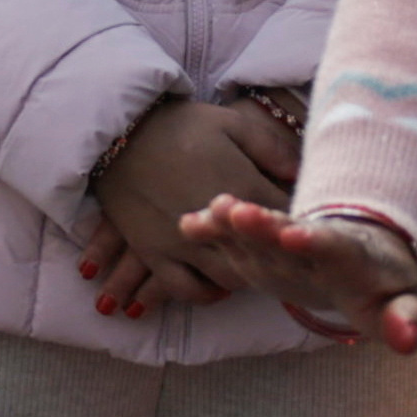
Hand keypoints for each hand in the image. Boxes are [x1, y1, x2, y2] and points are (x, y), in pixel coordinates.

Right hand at [82, 95, 290, 316]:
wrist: (115, 131)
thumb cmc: (178, 124)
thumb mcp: (231, 123)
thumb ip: (272, 149)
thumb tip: (301, 176)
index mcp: (240, 188)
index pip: (286, 219)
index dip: (297, 224)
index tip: (299, 223)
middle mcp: (216, 225)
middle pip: (261, 257)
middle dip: (273, 255)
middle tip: (277, 251)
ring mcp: (183, 243)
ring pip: (228, 279)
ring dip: (243, 276)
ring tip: (249, 266)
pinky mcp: (154, 252)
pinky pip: (183, 289)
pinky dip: (203, 293)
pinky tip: (213, 285)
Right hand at [176, 194, 416, 352]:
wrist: (360, 253)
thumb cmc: (383, 285)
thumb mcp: (404, 304)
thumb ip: (407, 320)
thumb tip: (407, 341)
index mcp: (350, 255)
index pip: (334, 247)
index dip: (316, 242)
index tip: (297, 235)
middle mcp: (311, 243)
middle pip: (285, 233)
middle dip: (263, 226)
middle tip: (237, 212)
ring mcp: (281, 244)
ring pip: (255, 232)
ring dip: (232, 224)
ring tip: (210, 211)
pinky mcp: (260, 249)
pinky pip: (235, 238)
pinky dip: (214, 230)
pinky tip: (188, 223)